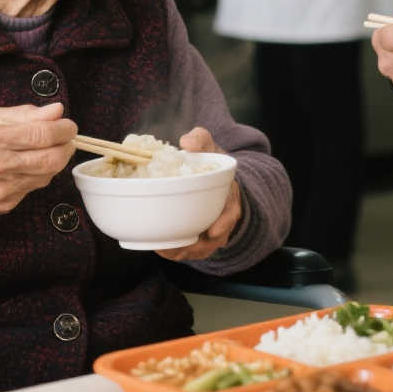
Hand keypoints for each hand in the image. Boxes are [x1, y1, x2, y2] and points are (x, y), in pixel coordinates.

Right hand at [0, 104, 77, 245]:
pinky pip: (33, 186)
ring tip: (44, 147)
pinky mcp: (2, 205)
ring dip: (54, 159)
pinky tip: (23, 164)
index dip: (63, 128)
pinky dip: (36, 173)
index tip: (68, 124)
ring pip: (47, 175)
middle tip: (66, 136)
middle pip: (51, 160)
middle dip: (66, 146)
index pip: (41, 135)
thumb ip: (23, 114)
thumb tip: (56, 111)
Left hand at [156, 128, 242, 261]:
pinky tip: (161, 249)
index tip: (213, 231)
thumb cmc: (210, 162)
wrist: (214, 176)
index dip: (224, 223)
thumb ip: (200, 140)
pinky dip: (178, 251)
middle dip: (200, 246)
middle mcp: (223, 216)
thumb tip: (187, 142)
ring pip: (202, 248)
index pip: (231, 212)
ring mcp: (212, 229)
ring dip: (184, 252)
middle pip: (216, 238)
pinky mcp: (199, 236)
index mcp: (229, 196)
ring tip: (164, 250)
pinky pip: (191, 249)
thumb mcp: (209, 147)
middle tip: (179, 247)